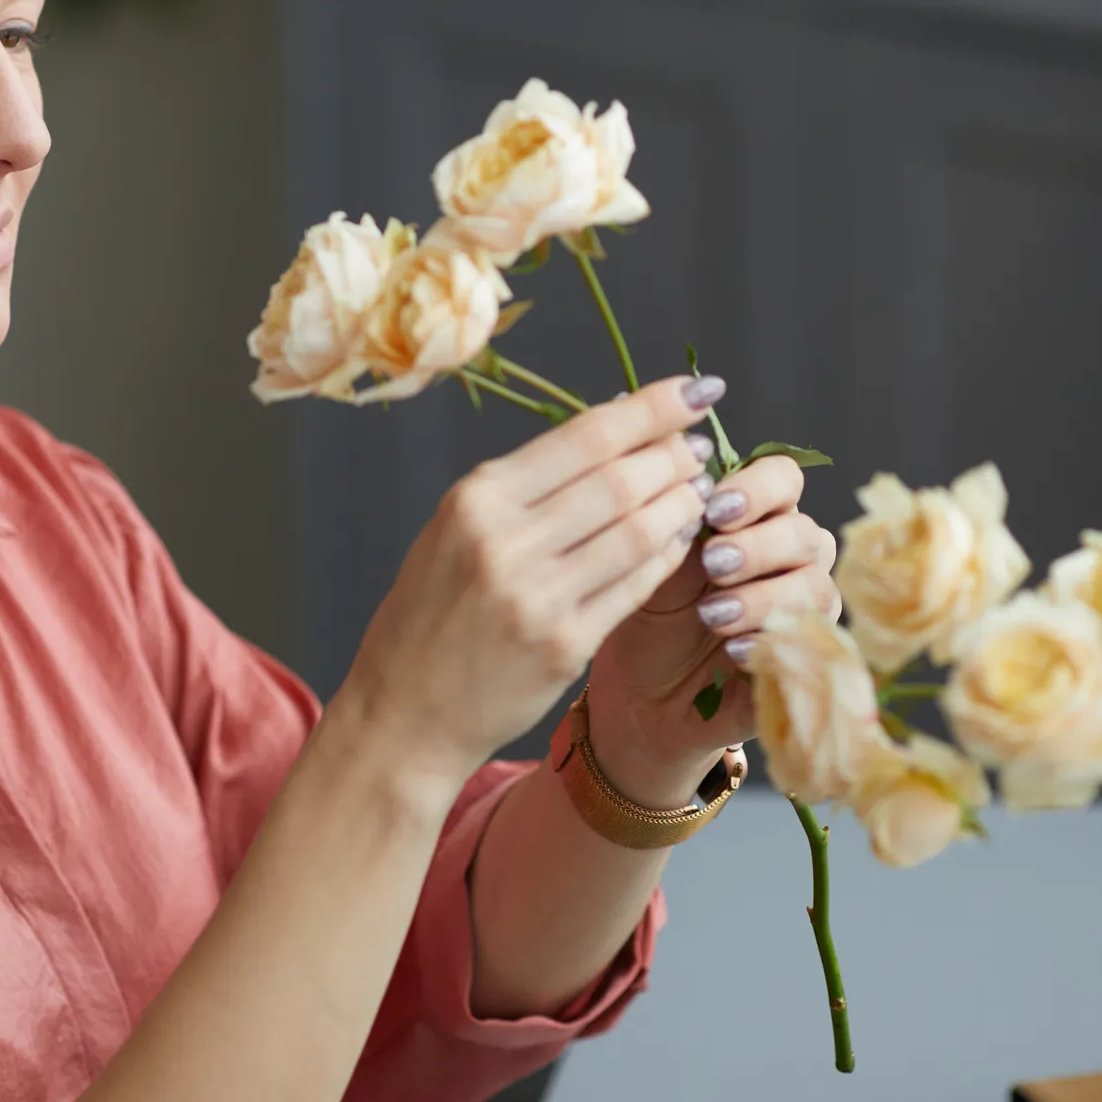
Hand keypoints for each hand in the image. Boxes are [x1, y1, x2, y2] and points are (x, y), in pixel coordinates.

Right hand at [336, 376, 721, 798]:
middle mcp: (504, 540)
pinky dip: (668, 556)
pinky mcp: (564, 644)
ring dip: (682, 504)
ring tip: (699, 491)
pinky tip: (681, 540)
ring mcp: (536, 595)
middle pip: (620, 478)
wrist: (403, 712)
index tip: (696, 389)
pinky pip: (637, 585)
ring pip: (639, 529)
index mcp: (476, 499)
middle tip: (699, 450)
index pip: (585, 436)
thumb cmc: (430, 615)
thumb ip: (526, 484)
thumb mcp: (455, 530)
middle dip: (674, 456)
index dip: (652, 409)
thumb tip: (611, 422)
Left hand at [583, 454, 838, 806]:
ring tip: (711, 617)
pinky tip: (732, 651)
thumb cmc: (651, 617)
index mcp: (757, 517)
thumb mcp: (656, 565)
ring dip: (762, 599)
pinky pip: (813, 646)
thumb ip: (682, 525)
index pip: (783, 478)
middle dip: (758, 547)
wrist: (642, 694)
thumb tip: (694, 480)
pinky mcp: (807, 660)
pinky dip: (771, 644)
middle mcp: (791, 557)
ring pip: (814, 588)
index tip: (714, 509)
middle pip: (805, 533)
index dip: (757, 488)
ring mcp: (805, 609)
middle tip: (712, 565)